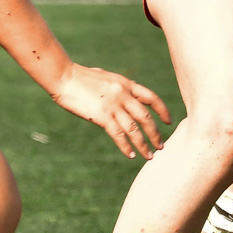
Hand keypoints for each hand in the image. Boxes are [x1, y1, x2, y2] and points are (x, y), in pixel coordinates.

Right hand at [49, 65, 171, 159]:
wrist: (64, 76)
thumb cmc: (80, 77)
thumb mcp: (105, 77)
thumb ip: (116, 87)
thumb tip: (121, 93)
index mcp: (126, 84)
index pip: (151, 98)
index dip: (162, 110)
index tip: (168, 122)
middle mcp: (123, 94)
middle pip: (146, 117)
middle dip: (155, 133)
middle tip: (161, 146)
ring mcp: (114, 105)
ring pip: (135, 129)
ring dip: (144, 144)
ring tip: (149, 156)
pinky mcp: (102, 116)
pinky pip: (119, 135)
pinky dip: (126, 146)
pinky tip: (131, 155)